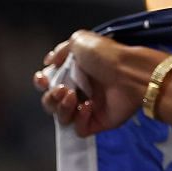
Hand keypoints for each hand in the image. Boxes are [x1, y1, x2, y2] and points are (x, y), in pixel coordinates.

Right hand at [31, 30, 149, 137]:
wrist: (130, 72)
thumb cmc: (106, 55)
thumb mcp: (80, 40)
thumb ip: (61, 50)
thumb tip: (50, 62)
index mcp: (73, 73)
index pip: (48, 84)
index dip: (41, 83)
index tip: (43, 79)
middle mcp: (79, 91)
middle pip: (52, 103)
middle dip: (51, 97)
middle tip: (62, 89)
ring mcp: (89, 108)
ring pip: (62, 118)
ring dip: (62, 108)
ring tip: (73, 96)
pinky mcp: (99, 122)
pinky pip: (79, 130)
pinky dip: (79, 120)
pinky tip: (89, 107)